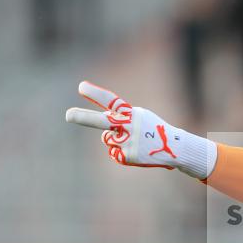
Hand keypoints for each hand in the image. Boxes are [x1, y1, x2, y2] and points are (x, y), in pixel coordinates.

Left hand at [66, 81, 215, 178]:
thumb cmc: (154, 130)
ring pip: (107, 140)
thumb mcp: (141, 117)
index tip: (80, 87)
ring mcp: (128, 141)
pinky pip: (114, 153)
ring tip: (134, 142)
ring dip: (115, 141)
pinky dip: (122, 153)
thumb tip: (103, 135)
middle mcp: (129, 126)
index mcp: (132, 113)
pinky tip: (136, 152)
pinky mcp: (127, 155)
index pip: (111, 101)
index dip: (95, 94)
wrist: (174, 148)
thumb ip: (121, 120)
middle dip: (83, 118)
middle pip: (101, 122)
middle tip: (67, 115)